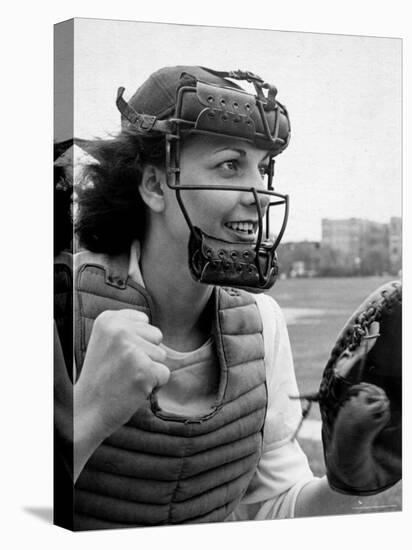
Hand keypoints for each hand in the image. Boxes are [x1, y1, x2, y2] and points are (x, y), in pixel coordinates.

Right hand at [74, 309, 169, 478]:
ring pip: (161, 355)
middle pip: (156, 335)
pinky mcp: (144, 369)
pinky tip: (133, 388)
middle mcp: (119, 330)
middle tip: (122, 368)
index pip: (144, 321)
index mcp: (108, 319)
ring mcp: (131, 349)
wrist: (86, 410)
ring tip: (126, 378)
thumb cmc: (101, 377)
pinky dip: (154, 384)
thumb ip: (129, 328)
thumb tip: (158, 333)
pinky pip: (164, 373)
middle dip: (146, 353)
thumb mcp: (106, 341)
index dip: (137, 341)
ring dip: (149, 369)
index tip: (116, 355)